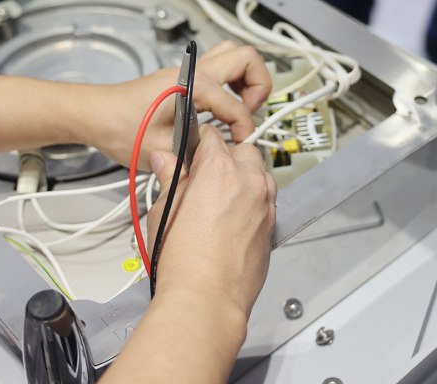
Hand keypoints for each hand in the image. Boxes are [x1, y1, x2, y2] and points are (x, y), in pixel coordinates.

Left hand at [86, 42, 270, 167]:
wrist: (94, 116)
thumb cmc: (119, 128)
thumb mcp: (163, 151)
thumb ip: (197, 155)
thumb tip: (221, 161)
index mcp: (192, 86)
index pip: (237, 106)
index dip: (244, 130)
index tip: (238, 146)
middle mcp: (193, 72)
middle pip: (246, 58)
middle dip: (259, 85)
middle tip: (252, 112)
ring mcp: (188, 70)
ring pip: (233, 55)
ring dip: (245, 78)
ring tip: (242, 105)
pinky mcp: (182, 76)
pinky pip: (217, 66)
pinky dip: (229, 81)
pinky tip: (222, 106)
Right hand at [98, 127, 275, 383]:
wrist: (206, 299)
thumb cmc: (184, 262)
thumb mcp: (164, 210)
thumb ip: (170, 178)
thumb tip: (166, 162)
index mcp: (219, 170)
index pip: (211, 136)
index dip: (197, 142)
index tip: (192, 152)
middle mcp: (249, 181)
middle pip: (242, 150)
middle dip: (226, 158)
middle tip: (204, 177)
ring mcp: (265, 204)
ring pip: (259, 175)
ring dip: (243, 179)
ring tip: (219, 200)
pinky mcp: (273, 226)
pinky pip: (265, 202)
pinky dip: (253, 203)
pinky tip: (231, 221)